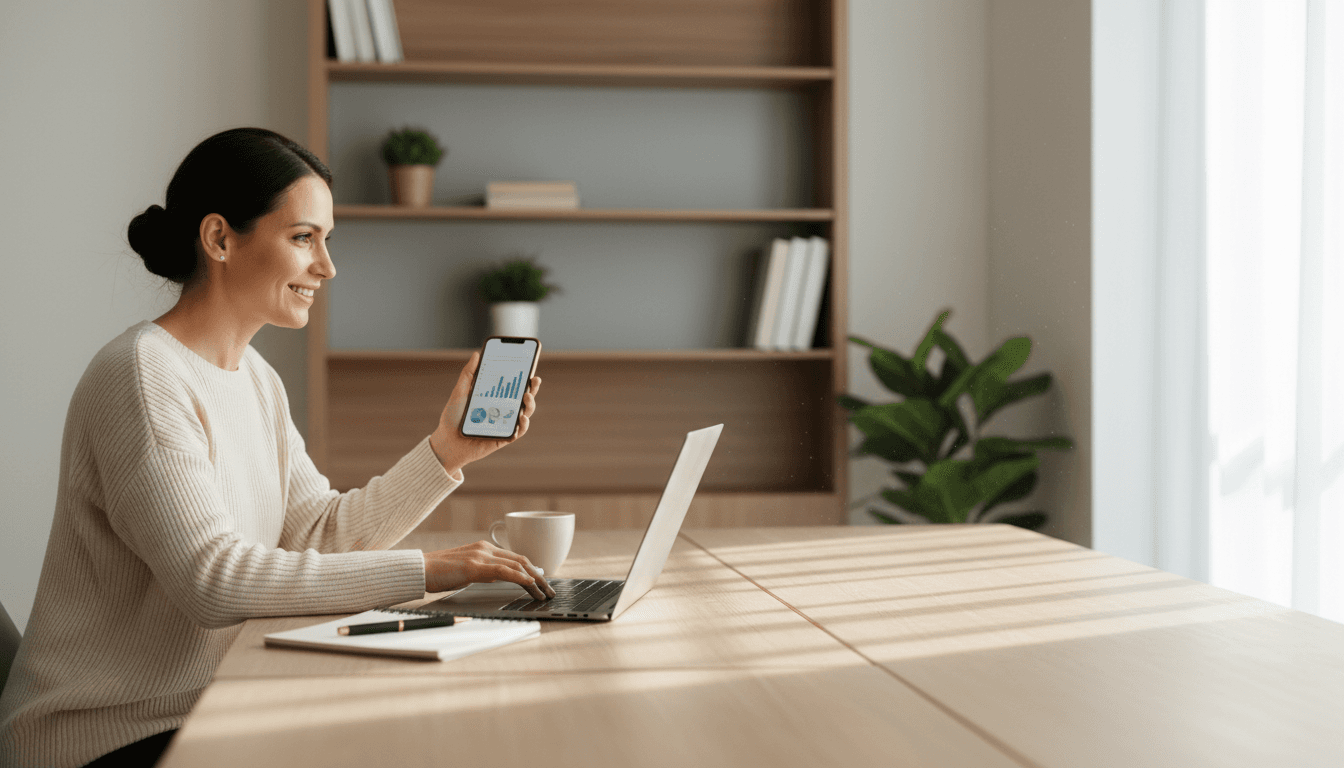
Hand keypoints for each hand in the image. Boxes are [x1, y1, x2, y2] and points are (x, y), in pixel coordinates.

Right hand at [423, 540, 554, 599]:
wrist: (418, 569)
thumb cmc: (438, 573)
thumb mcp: (466, 571)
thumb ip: (483, 572)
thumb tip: (499, 578)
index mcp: (483, 549)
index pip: (515, 558)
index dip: (532, 569)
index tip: (542, 582)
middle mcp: (484, 548)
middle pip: (521, 560)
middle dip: (539, 576)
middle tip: (549, 590)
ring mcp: (480, 556)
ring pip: (516, 565)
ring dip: (534, 580)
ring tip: (544, 593)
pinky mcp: (473, 566)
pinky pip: (503, 571)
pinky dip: (519, 577)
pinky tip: (529, 584)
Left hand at [428, 351, 540, 474]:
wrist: (446, 442)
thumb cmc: (452, 417)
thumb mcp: (459, 392)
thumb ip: (468, 374)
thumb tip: (476, 354)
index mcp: (494, 398)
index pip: (512, 385)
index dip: (523, 376)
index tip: (529, 366)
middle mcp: (502, 410)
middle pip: (523, 398)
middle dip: (532, 388)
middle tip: (534, 379)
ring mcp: (504, 424)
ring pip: (525, 413)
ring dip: (530, 404)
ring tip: (526, 397)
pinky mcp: (504, 438)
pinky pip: (518, 431)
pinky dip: (523, 424)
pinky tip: (522, 417)